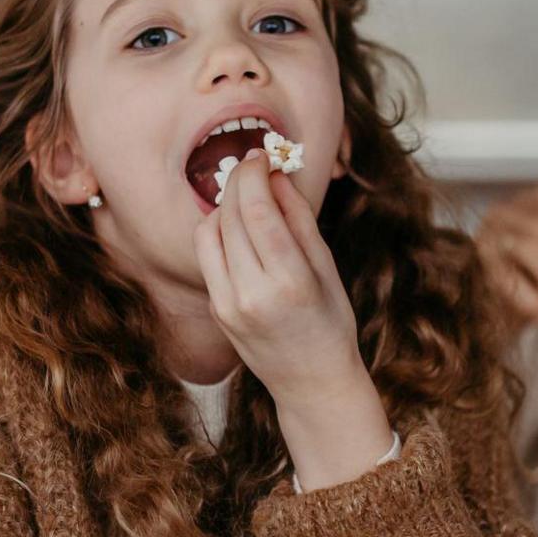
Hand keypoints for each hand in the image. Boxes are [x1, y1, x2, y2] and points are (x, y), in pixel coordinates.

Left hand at [194, 150, 391, 489]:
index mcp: (288, 283)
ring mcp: (227, 304)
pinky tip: (238, 226)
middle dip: (239, 180)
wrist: (311, 382)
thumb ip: (299, 219)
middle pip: (231, 216)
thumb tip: (276, 175)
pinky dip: (218, 231)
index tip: (262, 154)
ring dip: (225, 204)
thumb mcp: (327, 268)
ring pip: (209, 231)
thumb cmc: (331, 324)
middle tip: (253, 163)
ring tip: (249, 197)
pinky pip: (206, 255)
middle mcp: (251, 294)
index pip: (257, 211)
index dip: (254, 173)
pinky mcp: (216, 309)